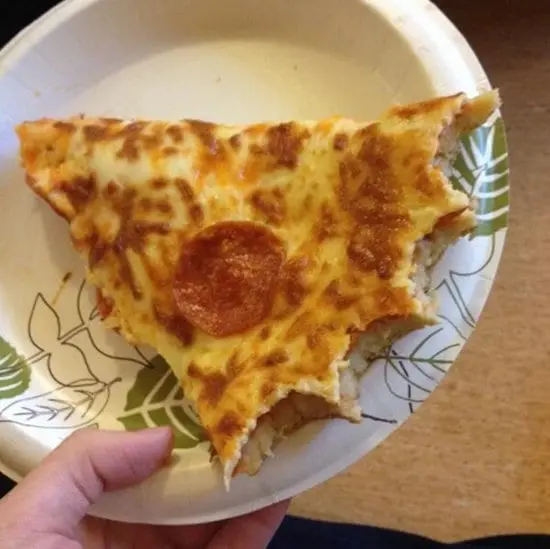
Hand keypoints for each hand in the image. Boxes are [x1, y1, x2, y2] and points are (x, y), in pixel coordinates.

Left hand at [0, 428, 288, 548]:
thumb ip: (87, 462)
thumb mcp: (32, 515)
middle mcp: (136, 538)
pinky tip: (279, 486)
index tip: (206, 404)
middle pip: (185, 490)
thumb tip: (163, 437)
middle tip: (254, 414)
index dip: (173, 436)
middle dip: (218, 455)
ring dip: (248, 482)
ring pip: (217, 519)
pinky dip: (260, 521)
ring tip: (277, 439)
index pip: (139, 467)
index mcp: (92, 516)